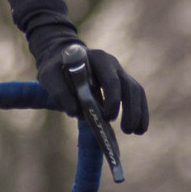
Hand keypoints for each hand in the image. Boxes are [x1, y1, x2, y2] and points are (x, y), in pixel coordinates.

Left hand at [32, 34, 149, 135]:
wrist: (62, 60)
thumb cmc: (56, 69)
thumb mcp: (50, 76)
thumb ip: (60, 92)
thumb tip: (75, 112)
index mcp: (96, 59)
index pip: (111, 79)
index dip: (113, 99)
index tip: (108, 118)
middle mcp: (112, 64)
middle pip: (129, 86)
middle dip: (131, 109)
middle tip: (126, 130)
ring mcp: (119, 72)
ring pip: (136, 91)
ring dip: (139, 112)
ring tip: (136, 132)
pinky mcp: (122, 83)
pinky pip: (137, 96)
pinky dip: (140, 112)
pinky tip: (140, 128)